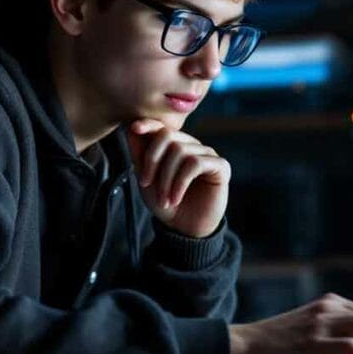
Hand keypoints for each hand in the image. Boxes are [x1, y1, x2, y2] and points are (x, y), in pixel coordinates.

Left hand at [127, 118, 229, 238]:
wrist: (184, 229)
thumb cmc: (165, 203)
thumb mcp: (146, 179)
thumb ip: (140, 154)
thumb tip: (132, 127)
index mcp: (175, 146)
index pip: (162, 127)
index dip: (149, 124)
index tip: (135, 128)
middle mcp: (192, 146)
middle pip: (168, 135)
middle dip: (152, 160)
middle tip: (145, 183)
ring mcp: (207, 154)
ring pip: (180, 151)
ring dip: (166, 179)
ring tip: (164, 200)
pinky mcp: (220, 166)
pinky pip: (195, 163)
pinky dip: (180, 182)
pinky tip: (176, 198)